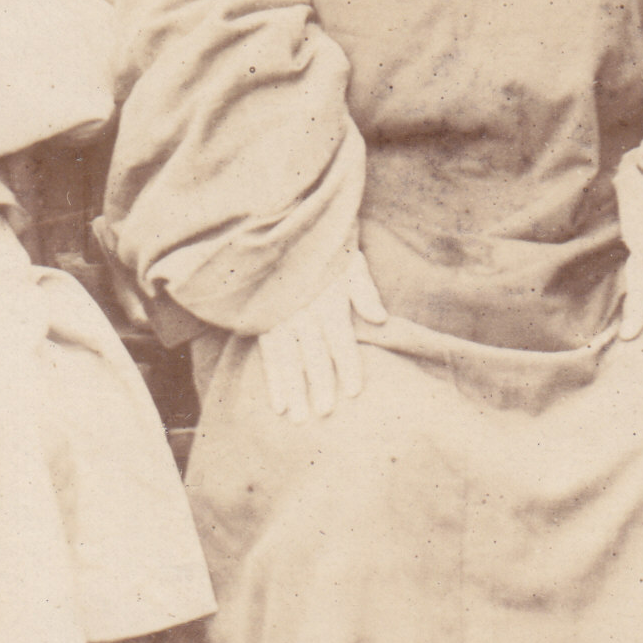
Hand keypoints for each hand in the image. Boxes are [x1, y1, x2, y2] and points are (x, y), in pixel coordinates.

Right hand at [258, 255, 385, 420]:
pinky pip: (267, 352)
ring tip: (298, 417)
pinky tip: (277, 403)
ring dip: (292, 389)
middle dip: (319, 383)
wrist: (281, 225)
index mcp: (327, 296)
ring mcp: (279, 313)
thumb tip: (380, 319)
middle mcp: (301, 308)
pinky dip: (271, 379)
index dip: (347, 364)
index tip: (353, 392)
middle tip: (325, 412)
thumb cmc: (324, 248)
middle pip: (312, 352)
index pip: (339, 338)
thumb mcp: (349, 260)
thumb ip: (364, 290)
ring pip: (287, 357)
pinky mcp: (262, 317)